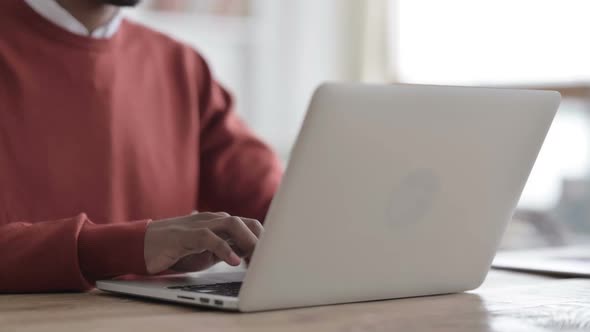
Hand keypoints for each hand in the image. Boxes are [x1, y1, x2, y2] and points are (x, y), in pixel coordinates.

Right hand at [144, 212, 262, 273]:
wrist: (143, 246)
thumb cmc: (177, 250)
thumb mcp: (208, 253)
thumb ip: (228, 249)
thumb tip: (251, 254)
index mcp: (220, 223)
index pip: (249, 225)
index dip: (264, 239)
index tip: (275, 255)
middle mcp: (213, 220)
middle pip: (245, 222)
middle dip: (261, 238)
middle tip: (270, 257)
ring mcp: (200, 224)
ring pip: (231, 224)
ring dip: (248, 240)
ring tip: (257, 257)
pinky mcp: (186, 234)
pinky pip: (209, 238)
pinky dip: (224, 248)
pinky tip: (234, 261)